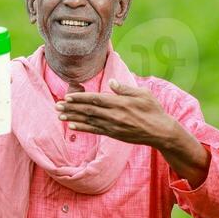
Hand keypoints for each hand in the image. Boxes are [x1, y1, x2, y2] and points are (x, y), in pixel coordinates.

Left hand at [56, 79, 210, 185]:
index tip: (68, 97)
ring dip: (73, 117)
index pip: (96, 100)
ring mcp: (113, 126)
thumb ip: (125, 89)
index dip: (80, 98)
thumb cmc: (153, 110)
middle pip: (89, 111)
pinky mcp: (114, 134)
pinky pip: (95, 130)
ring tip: (60, 115)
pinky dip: (83, 128)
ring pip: (89, 121)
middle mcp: (115, 115)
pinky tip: (72, 125)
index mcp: (121, 103)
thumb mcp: (143, 94)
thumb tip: (111, 83)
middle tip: (57, 106)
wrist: (161, 132)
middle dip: (72, 108)